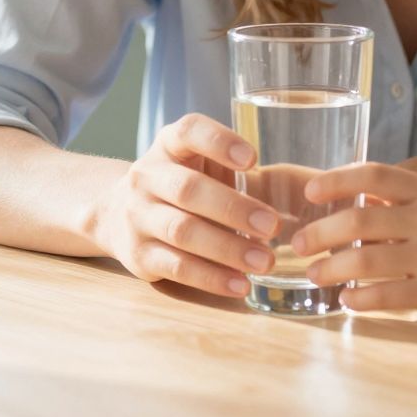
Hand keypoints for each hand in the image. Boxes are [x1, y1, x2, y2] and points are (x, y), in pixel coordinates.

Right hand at [88, 113, 279, 297]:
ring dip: (227, 248)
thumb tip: (301, 192)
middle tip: (273, 225)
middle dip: (233, 208)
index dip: (219, 142)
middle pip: (188, 189)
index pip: (189, 132)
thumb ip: (233, 167)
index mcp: (168, 145)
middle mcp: (146, 176)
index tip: (253, 159)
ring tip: (265, 260)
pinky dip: (211, 278)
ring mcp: (138, 216)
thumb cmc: (180, 183)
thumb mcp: (198, 162)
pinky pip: (176, 267)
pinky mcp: (138, 255)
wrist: (115, 214)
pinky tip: (240, 284)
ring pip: (182, 231)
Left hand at [290, 162, 416, 321]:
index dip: (335, 180)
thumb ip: (406, 200)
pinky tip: (347, 301)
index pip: (373, 175)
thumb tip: (355, 199)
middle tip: (297, 245)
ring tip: (314, 275)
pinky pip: (387, 296)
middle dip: (319, 233)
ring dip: (330, 268)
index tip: (309, 191)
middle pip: (358, 220)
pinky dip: (360, 298)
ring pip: (364, 261)